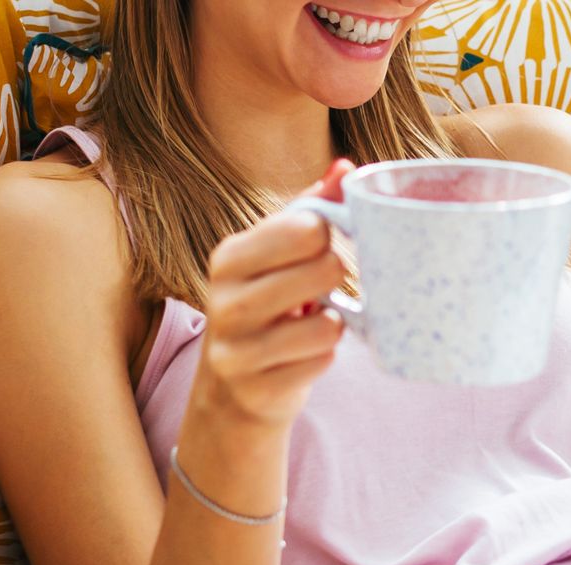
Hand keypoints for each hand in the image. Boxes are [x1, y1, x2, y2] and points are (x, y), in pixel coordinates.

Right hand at [196, 160, 354, 429]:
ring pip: (327, 326)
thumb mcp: (277, 256)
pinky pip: (322, 363)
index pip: (306, 227)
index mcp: (228, 258)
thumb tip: (346, 167)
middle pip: (324, 270)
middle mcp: (224, 302)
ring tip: (316, 323)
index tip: (320, 249)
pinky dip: (324, 358)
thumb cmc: (265, 308)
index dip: (329, 236)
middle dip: (338, 278)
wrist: (233, 388)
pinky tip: (305, 355)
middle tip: (324, 288)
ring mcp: (236, 352)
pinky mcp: (256, 391)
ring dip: (334, 324)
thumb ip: (310, 209)